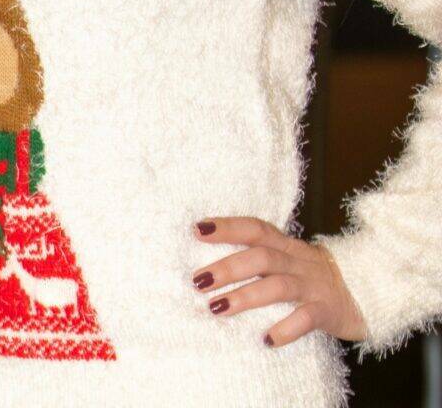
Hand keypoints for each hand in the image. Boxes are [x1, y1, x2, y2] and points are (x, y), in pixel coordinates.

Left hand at [192, 217, 366, 346]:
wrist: (370, 291)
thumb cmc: (313, 277)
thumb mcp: (289, 260)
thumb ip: (260, 257)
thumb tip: (210, 266)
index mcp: (286, 246)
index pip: (255, 229)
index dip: (227, 227)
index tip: (196, 230)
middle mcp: (299, 262)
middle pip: (262, 258)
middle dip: (228, 268)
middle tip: (198, 281)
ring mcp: (314, 286)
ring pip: (279, 287)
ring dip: (245, 296)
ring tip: (217, 308)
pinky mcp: (329, 311)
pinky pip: (307, 318)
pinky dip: (286, 328)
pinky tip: (266, 339)